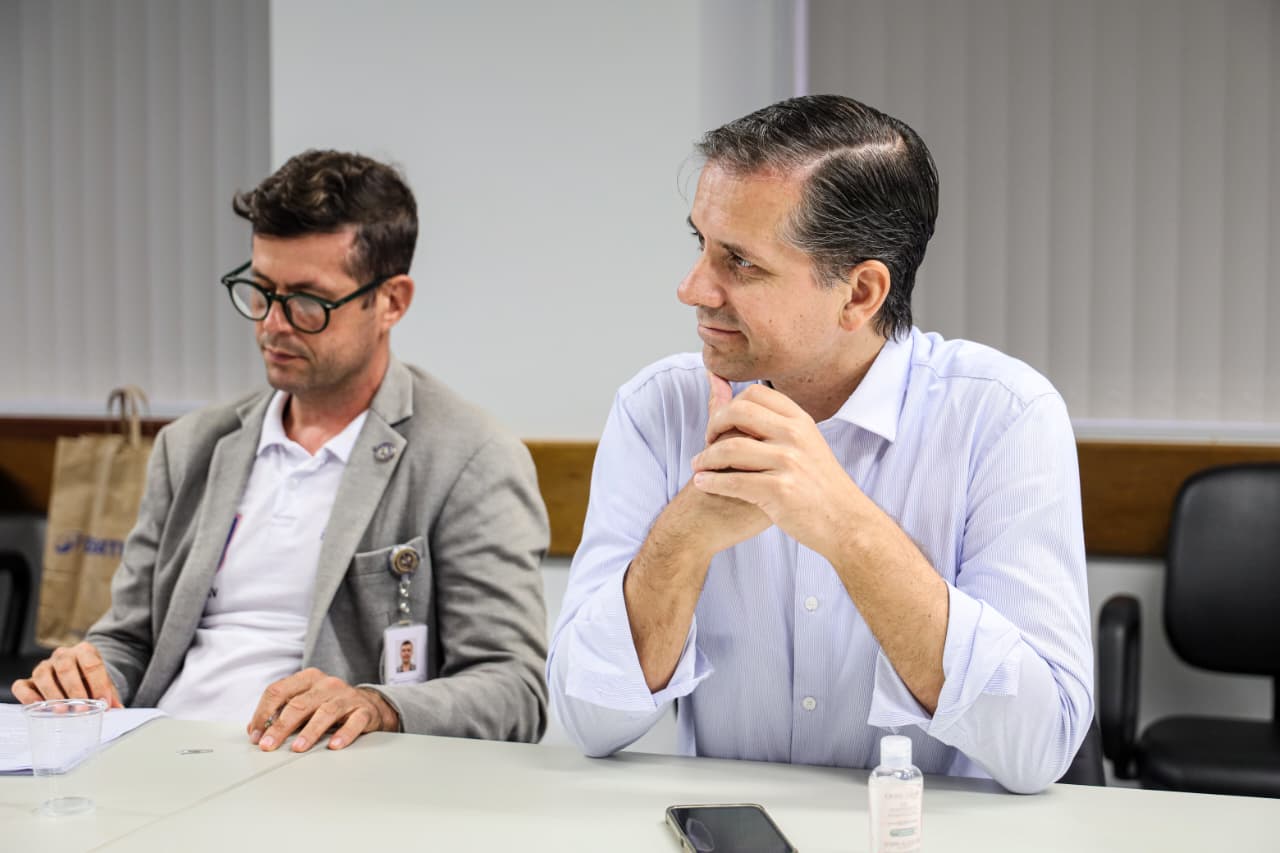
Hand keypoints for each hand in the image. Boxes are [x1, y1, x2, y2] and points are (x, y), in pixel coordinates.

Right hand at [10, 641, 122, 707]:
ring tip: (62, 710)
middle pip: (66, 668)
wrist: (77, 676)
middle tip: (82, 709)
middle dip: (75, 690)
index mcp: (85, 651)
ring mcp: (44, 666)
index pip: (91, 664)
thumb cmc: (91, 681)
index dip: (99, 684)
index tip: (103, 702)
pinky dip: (28, 696)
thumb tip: (118, 709)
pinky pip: (21, 686)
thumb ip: (110, 695)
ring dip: (53, 693)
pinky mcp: (28, 680)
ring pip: (43, 675)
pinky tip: (39, 707)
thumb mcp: (103, 684)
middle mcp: (63, 655)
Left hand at [247, 668, 398, 752]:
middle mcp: (327, 684)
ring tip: (298, 748)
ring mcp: (346, 696)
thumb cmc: (329, 704)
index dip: (263, 712)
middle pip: (299, 704)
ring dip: (310, 731)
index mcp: (307, 678)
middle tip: (269, 745)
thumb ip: (280, 713)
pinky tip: (334, 745)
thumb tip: (254, 730)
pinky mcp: (364, 711)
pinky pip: (354, 722)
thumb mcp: (304, 703)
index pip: (278, 690)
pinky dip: (344, 734)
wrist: (369, 705)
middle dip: (281, 726)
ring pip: (326, 712)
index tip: (255, 734)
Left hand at [692, 376, 867, 558]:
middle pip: (738, 413)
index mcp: (800, 420)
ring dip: (706, 458)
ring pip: (731, 448)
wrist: (845, 522)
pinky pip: (734, 481)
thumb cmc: (818, 483)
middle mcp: (795, 435)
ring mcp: (789, 462)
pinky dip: (712, 482)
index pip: (754, 393)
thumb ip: (768, 418)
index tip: (721, 424)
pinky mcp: (780, 491)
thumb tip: (718, 382)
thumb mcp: (803, 442)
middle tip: (706, 443)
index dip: (729, 405)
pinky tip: (703, 484)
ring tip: (698, 467)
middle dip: (713, 426)